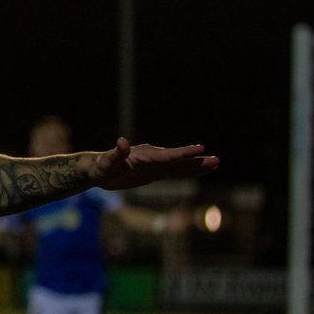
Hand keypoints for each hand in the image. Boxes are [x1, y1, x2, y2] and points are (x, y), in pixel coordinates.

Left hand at [90, 138, 218, 190]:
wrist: (98, 170)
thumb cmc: (101, 167)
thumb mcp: (106, 162)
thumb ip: (116, 154)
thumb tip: (121, 141)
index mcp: (144, 155)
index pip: (167, 156)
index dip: (183, 153)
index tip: (200, 148)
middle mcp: (153, 158)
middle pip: (178, 160)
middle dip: (196, 160)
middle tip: (216, 159)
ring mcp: (155, 165)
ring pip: (180, 166)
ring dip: (196, 165)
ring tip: (215, 163)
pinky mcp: (154, 172)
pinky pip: (175, 172)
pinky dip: (187, 171)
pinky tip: (200, 170)